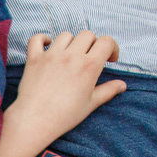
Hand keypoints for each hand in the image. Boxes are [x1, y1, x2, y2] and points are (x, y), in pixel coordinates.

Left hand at [4, 31, 125, 156]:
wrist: (34, 122)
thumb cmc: (64, 116)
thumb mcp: (91, 104)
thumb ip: (108, 91)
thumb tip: (122, 85)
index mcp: (89, 66)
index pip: (106, 41)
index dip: (111, 47)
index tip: (109, 58)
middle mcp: (71, 56)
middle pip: (87, 35)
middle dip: (92, 44)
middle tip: (89, 57)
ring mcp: (51, 56)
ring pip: (65, 35)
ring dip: (71, 42)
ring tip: (69, 55)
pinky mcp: (34, 59)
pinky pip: (37, 39)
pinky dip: (42, 39)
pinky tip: (47, 46)